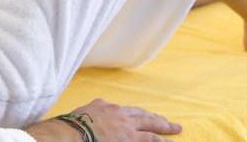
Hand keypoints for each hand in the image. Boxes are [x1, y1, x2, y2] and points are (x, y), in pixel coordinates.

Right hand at [25, 98, 181, 140]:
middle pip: (141, 114)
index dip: (135, 115)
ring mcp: (126, 126)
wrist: (73, 132)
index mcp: (104, 107)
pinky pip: (150, 139)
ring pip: (150, 125)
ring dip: (164, 127)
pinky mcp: (130, 138)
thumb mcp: (80, 114)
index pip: (124, 111)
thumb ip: (89, 113)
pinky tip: (168, 141)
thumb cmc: (71, 126)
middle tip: (167, 121)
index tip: (141, 117)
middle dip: (155, 117)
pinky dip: (160, 140)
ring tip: (175, 129)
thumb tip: (87, 118)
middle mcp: (118, 114)